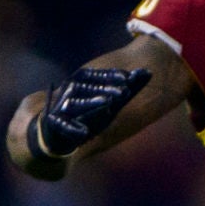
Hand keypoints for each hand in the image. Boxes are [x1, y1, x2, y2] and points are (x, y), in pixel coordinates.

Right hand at [31, 66, 150, 161]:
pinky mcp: (55, 125)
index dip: (110, 75)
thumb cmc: (89, 113)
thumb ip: (128, 87)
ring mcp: (61, 108)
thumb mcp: (112, 101)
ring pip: (75, 104)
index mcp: (80, 81)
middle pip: (86, 87)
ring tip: (107, 104)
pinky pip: (64, 126)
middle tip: (124, 91)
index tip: (128, 77)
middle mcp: (69, 91)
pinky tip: (84, 133)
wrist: (58, 133)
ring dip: (91, 103)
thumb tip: (149, 72)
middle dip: (105, 88)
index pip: (95, 75)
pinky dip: (73, 129)